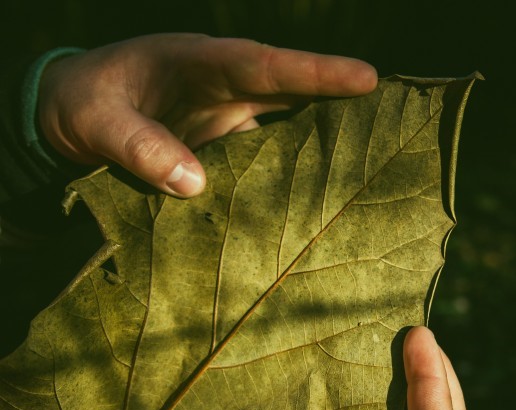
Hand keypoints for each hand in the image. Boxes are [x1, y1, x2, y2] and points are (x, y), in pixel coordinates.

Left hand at [37, 33, 376, 197]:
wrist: (64, 116)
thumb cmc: (79, 104)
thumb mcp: (95, 119)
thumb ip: (138, 146)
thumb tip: (195, 184)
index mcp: (197, 62)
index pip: (264, 65)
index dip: (315, 72)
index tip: (367, 78)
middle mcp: (224, 86)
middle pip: (294, 88)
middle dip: (345, 96)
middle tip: (403, 109)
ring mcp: (229, 116)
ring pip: (291, 121)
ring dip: (331, 134)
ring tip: (382, 153)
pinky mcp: (227, 146)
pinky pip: (271, 156)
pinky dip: (298, 170)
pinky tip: (324, 193)